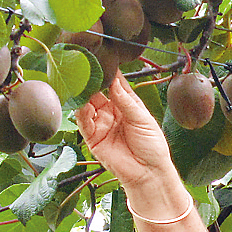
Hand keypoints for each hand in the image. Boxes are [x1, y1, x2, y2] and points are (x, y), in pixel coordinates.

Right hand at [77, 72, 179, 191]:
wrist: (148, 172)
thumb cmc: (152, 146)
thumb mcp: (143, 119)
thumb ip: (126, 101)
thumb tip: (114, 82)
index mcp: (127, 104)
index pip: (115, 84)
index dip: (109, 73)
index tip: (102, 59)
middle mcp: (112, 111)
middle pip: (98, 92)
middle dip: (91, 81)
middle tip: (85, 68)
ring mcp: (101, 123)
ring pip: (87, 104)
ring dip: (83, 94)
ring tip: (79, 83)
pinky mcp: (93, 137)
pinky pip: (83, 122)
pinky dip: (80, 111)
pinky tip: (80, 103)